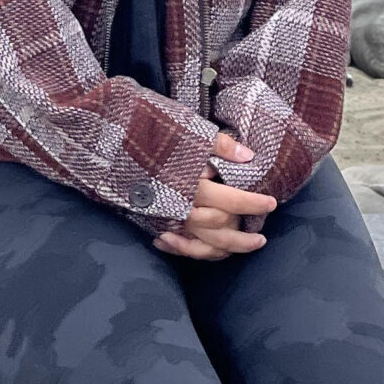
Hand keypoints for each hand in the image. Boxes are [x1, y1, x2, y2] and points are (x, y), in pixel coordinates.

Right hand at [152, 131, 275, 260]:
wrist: (111, 141)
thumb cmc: (152, 133)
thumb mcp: (189, 131)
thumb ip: (220, 146)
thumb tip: (248, 157)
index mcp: (193, 185)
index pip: (232, 201)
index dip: (254, 204)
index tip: (272, 203)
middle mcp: (181, 206)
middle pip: (219, 231)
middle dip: (242, 237)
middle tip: (262, 238)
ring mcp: (167, 217)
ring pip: (200, 244)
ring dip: (223, 250)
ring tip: (239, 250)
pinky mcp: (155, 220)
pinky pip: (179, 245)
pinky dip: (192, 251)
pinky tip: (206, 250)